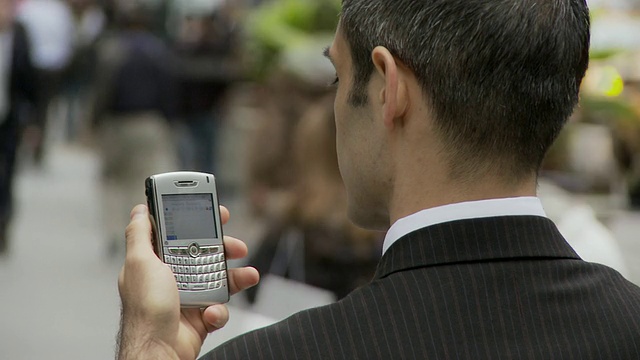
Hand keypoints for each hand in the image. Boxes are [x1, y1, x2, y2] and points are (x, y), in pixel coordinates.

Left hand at [117, 204, 259, 359]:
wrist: (158, 350)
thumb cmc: (146, 309)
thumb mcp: (139, 262)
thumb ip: (140, 234)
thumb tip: (140, 210)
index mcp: (157, 261)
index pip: (180, 233)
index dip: (199, 221)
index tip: (216, 213)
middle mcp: (173, 277)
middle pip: (206, 254)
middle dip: (224, 249)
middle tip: (237, 246)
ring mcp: (188, 297)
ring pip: (219, 279)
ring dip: (236, 277)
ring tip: (248, 275)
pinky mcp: (200, 316)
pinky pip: (219, 307)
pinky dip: (219, 310)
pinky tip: (211, 312)